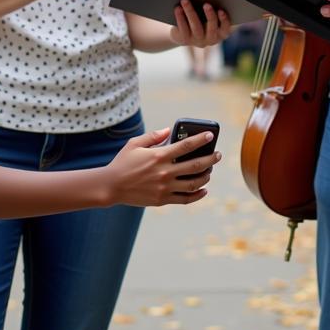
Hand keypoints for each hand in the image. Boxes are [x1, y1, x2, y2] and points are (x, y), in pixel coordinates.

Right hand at [103, 128, 221, 206]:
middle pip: (195, 165)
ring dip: (206, 177)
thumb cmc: (122, 162)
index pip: (186, 146)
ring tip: (210, 171)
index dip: (200, 139)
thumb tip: (168, 130)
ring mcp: (165, 187)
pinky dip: (198, 195)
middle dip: (210, 159)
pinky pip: (185, 199)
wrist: (112, 186)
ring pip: (193, 183)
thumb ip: (153, 136)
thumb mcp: (135, 144)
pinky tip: (204, 190)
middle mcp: (165, 172)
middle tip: (217, 155)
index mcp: (159, 156)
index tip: (210, 135)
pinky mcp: (163, 199)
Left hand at [169, 0, 232, 47]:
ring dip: (190, 12)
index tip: (221, 10)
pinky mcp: (185, 40)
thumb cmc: (200, 16)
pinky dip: (180, 17)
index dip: (224, 20)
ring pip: (196, 27)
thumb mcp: (207, 13)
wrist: (182, 31)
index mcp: (220, 32)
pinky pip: (183, 29)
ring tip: (185, 0)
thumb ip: (213, 6)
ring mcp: (198, 41)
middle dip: (209, 15)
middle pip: (211, 27)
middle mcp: (211, 39)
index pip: (225, 28)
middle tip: (206, 4)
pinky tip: (177, 8)